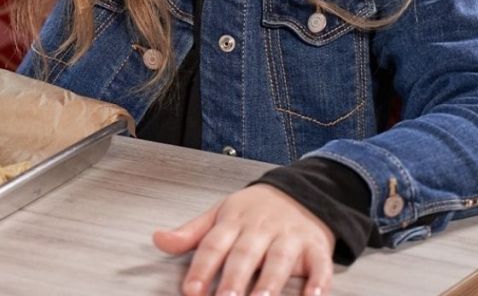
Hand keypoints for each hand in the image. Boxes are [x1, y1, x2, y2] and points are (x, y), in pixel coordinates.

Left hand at [153, 184, 333, 295]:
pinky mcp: (316, 248)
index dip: (201, 268)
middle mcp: (260, 229)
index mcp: (233, 222)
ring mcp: (289, 238)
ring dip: (270, 283)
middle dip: (234, 280)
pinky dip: (317, 282)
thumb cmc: (254, 211)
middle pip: (245, 255)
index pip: (214, 245)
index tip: (190, 290)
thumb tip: (158, 240)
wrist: (300, 191)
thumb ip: (190, 233)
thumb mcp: (219, 216)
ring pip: (279, 261)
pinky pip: (319, 266)